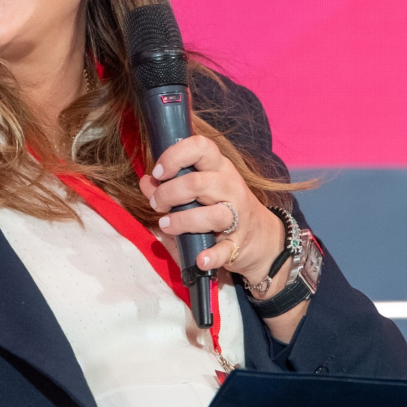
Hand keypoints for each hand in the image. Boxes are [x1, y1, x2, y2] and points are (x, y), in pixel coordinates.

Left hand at [139, 135, 285, 288]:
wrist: (260, 237)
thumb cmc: (219, 206)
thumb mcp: (196, 191)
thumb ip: (168, 185)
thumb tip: (146, 182)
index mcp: (219, 168)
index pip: (201, 147)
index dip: (175, 156)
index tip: (159, 172)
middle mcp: (231, 187)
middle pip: (197, 182)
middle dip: (169, 193)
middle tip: (157, 204)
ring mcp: (238, 216)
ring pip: (212, 215)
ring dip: (182, 221)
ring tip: (165, 225)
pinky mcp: (238, 244)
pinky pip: (225, 250)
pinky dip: (211, 256)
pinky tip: (199, 259)